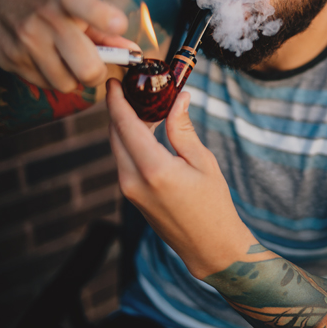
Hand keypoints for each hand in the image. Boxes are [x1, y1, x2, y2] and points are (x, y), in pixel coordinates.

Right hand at [0, 0, 138, 91]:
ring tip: (63, 58)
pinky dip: (52, 78)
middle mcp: (46, 17)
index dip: (104, 17)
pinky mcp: (10, 60)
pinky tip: (44, 59)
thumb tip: (134, 52)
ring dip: (72, 77)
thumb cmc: (49, 4)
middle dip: (96, 73)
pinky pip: (46, 85)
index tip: (118, 25)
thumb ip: (106, 30)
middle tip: (94, 65)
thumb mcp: (78, 5)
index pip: (85, 4)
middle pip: (87, 68)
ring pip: (67, 83)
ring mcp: (25, 40)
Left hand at [105, 79, 256, 278]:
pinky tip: (148, 131)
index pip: (125, 125)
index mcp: (153, 169)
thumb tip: (178, 98)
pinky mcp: (131, 196)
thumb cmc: (213, 203)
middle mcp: (133, 180)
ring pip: (117, 147)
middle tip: (132, 88)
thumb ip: (182, 128)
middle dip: (119, 109)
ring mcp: (129, 190)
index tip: (114, 81)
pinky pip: (124, 160)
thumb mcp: (202, 161)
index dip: (116, 100)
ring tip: (145, 106)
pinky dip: (130, 142)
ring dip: (126, 125)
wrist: (208, 245)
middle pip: (116, 134)